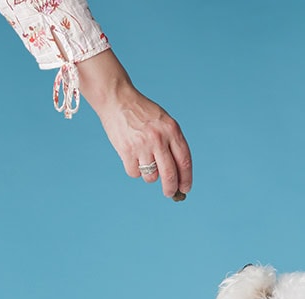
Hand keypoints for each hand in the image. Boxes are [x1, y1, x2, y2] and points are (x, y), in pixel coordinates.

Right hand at [75, 50, 192, 199]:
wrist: (117, 100)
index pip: (184, 161)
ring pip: (151, 176)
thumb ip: (172, 143)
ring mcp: (142, 145)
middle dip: (171, 188)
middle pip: (170, 174)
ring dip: (149, 175)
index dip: (186, 178)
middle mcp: (159, 139)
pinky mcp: (127, 151)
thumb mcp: (164, 122)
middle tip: (169, 193)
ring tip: (144, 161)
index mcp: (172, 130)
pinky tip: (132, 157)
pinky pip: (134, 173)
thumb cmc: (142, 113)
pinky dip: (134, 170)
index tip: (185, 188)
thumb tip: (177, 174)